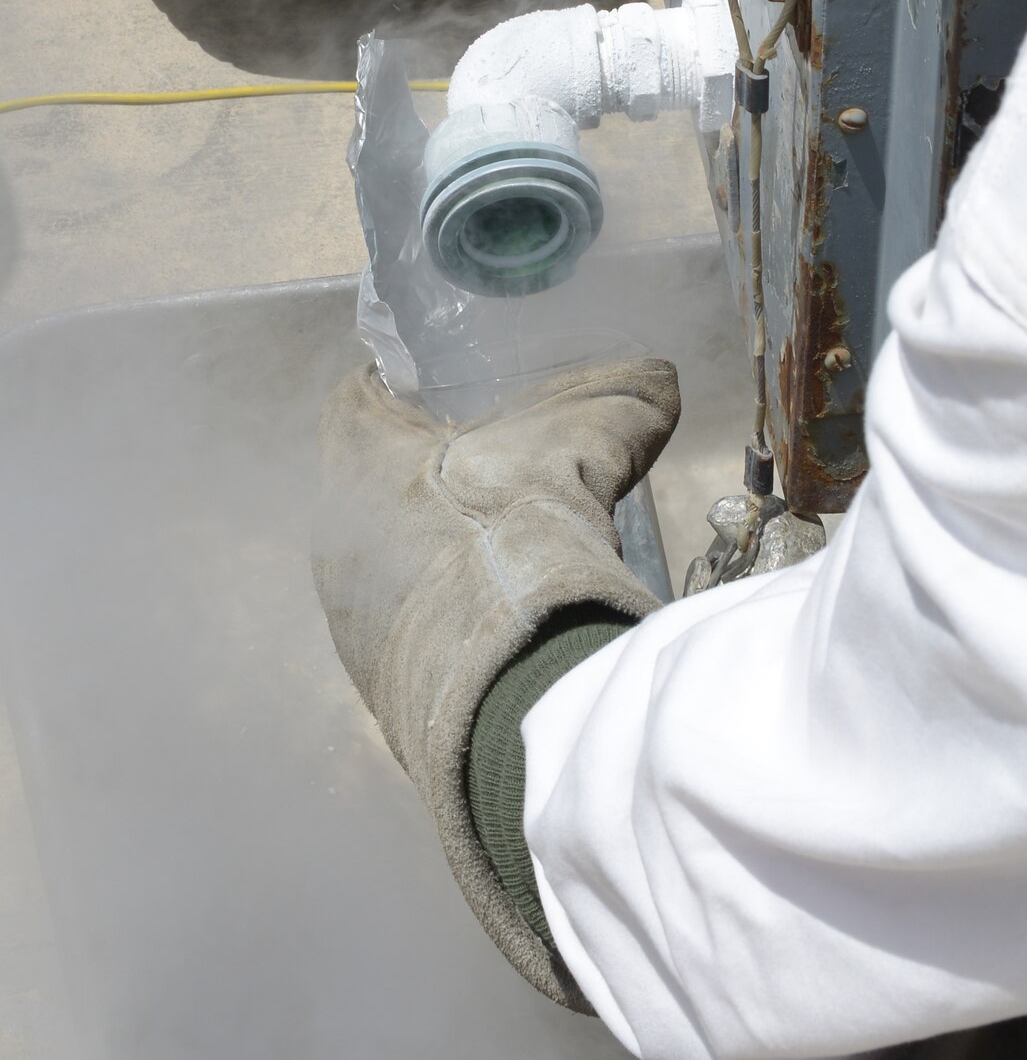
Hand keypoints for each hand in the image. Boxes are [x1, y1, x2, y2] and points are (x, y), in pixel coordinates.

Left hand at [314, 357, 678, 1004]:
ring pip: (386, 556)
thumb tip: (660, 383)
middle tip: (492, 462)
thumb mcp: (590, 439)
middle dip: (423, 471)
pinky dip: (447, 605)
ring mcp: (349, 614)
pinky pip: (409, 619)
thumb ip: (622, 401)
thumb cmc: (526, 527)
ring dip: (435, 545)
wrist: (514, 670)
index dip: (402, 389)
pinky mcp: (377, 677)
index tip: (447, 390)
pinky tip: (504, 603)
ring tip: (505, 536)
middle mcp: (334, 534)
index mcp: (356, 460)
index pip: (357, 401)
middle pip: (368, 481)